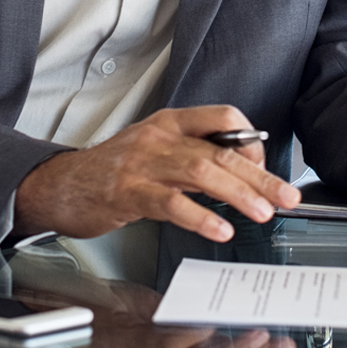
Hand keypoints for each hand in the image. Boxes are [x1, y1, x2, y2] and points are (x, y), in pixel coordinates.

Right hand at [14, 106, 300, 242]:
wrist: (60, 185)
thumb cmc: (112, 171)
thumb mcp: (156, 151)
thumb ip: (194, 156)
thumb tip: (241, 174)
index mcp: (170, 122)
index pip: (224, 117)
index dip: (251, 142)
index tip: (265, 169)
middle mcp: (160, 137)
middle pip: (221, 151)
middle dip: (260, 175)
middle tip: (286, 196)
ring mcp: (143, 164)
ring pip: (202, 172)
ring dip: (239, 194)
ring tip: (263, 213)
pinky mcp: (128, 193)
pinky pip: (171, 203)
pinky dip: (200, 217)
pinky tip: (220, 230)